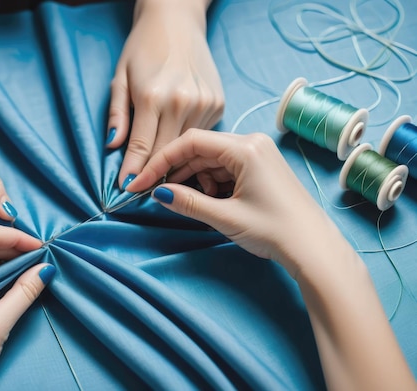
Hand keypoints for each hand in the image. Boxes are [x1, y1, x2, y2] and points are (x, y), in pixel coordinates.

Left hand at [107, 0, 223, 189]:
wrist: (177, 21)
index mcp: (153, 96)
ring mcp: (204, 104)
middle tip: (141, 190)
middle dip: (152, 175)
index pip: (142, 147)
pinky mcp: (218, 105)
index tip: (126, 190)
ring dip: (174, 163)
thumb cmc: (143, 49)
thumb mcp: (120, 78)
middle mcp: (182, 102)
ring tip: (162, 175)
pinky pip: (201, 135)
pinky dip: (189, 144)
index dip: (134, 172)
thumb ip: (117, 116)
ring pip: (186, 149)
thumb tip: (114, 147)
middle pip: (166, 153)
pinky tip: (180, 143)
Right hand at [125, 130, 339, 275]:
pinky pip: (225, 168)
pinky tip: (209, 201)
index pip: (190, 143)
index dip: (160, 162)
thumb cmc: (273, 230)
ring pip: (211, 160)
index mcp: (245, 148)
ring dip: (194, 179)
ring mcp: (258, 154)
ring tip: (189, 203)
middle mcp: (252, 143)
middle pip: (200, 149)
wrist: (313, 249)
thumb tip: (158, 193)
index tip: (140, 182)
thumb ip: (188, 202)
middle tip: (155, 193)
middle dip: (176, 172)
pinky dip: (211, 183)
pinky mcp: (260, 167)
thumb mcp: (224, 217)